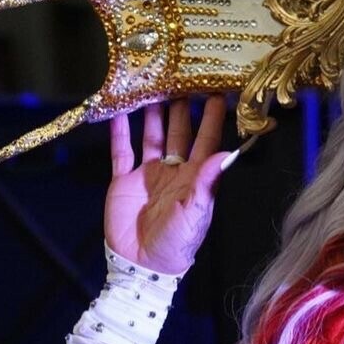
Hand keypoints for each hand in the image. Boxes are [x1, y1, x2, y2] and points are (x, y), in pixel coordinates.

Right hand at [105, 97, 230, 274]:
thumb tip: (225, 153)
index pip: (206, 141)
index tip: (219, 92)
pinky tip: (118, 111)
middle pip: (179, 132)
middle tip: (184, 78)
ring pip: (152, 135)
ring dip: (152, 113)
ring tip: (155, 85)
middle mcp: (174, 171)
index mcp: (195, 178)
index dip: (212, 119)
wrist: (142, 265)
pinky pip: (121, 151)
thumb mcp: (195, 213)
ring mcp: (148, 174)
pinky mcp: (123, 181)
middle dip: (182, 106)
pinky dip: (119, 131)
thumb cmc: (176, 244)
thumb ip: (206, 182)